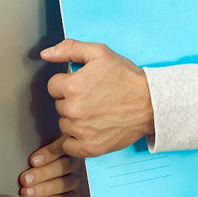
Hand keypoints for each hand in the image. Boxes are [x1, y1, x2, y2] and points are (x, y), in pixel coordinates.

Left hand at [19, 138, 80, 196]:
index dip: (48, 154)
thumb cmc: (32, 166)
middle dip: (42, 174)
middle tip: (25, 179)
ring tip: (27, 193)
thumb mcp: (32, 156)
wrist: (37, 188)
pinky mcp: (73, 196)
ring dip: (44, 189)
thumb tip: (19, 149)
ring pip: (64, 184)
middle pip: (63, 166)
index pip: (61, 147)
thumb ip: (33, 154)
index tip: (32, 161)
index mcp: (64, 147)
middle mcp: (72, 163)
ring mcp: (74, 180)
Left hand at [41, 40, 154, 156]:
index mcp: (72, 86)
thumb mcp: (100, 53)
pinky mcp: (90, 147)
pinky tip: (91, 129)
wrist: (151, 103)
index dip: (67, 84)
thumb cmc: (127, 79)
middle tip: (92, 98)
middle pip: (58, 106)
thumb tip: (46, 54)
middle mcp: (74, 110)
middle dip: (71, 101)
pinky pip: (69, 145)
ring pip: (64, 124)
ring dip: (74, 120)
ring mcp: (81, 131)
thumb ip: (70, 49)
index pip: (53, 86)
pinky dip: (77, 139)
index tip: (82, 86)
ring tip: (95, 112)